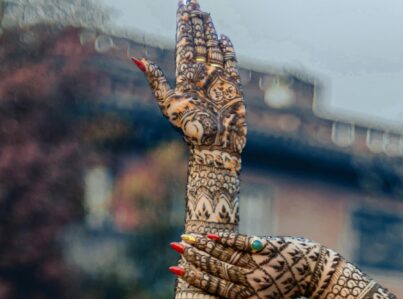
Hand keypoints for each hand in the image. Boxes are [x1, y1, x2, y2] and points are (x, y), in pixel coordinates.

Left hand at [133, 0, 245, 155]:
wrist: (214, 146)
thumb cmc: (189, 130)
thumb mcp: (167, 104)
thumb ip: (155, 80)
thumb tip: (136, 59)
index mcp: (185, 76)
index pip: (184, 43)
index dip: (184, 24)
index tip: (182, 5)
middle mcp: (200, 75)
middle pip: (198, 42)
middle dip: (195, 22)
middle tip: (193, 1)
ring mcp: (217, 79)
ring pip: (212, 48)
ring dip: (209, 31)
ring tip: (205, 13)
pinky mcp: (232, 87)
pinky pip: (230, 63)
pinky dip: (228, 50)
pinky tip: (223, 37)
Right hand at [170, 232, 325, 298]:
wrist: (313, 272)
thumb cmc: (286, 290)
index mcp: (249, 296)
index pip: (216, 287)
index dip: (195, 279)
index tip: (177, 271)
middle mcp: (251, 280)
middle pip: (217, 269)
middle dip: (194, 259)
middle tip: (175, 249)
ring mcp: (258, 263)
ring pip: (225, 256)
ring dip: (203, 247)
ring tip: (184, 239)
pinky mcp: (265, 246)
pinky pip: (240, 243)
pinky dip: (224, 240)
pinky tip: (208, 235)